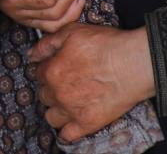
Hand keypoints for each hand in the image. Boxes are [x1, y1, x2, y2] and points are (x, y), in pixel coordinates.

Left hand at [30, 23, 154, 141]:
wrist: (134, 64)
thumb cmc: (106, 45)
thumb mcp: (73, 31)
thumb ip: (48, 43)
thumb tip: (31, 54)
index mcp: (51, 70)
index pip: (39, 73)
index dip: (48, 69)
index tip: (58, 68)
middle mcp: (57, 93)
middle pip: (44, 95)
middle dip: (52, 89)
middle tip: (67, 83)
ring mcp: (71, 111)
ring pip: (51, 116)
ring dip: (57, 110)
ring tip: (69, 103)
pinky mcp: (87, 124)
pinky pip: (67, 135)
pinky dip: (66, 131)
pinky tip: (72, 123)